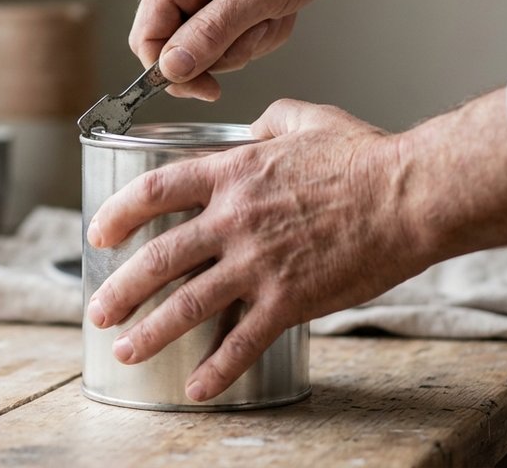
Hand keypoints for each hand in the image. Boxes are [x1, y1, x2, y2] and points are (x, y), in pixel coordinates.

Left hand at [84, 99, 431, 401]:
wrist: (408, 195)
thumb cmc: (365, 155)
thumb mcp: (308, 119)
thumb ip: (272, 120)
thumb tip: (255, 124)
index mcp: (232, 174)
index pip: (154, 192)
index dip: (119, 215)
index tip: (99, 233)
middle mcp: (233, 221)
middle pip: (157, 258)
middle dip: (118, 289)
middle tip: (98, 310)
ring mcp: (257, 264)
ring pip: (186, 305)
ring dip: (149, 334)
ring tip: (126, 352)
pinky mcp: (288, 301)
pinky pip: (242, 342)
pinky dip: (216, 370)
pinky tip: (196, 388)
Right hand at [130, 0, 358, 100]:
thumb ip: (209, 34)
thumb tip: (171, 67)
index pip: (147, 36)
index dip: (171, 70)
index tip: (206, 87)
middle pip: (181, 47)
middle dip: (225, 50)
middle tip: (257, 28)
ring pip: (213, 48)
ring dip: (250, 41)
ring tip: (273, 11)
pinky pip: (235, 38)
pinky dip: (261, 33)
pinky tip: (280, 9)